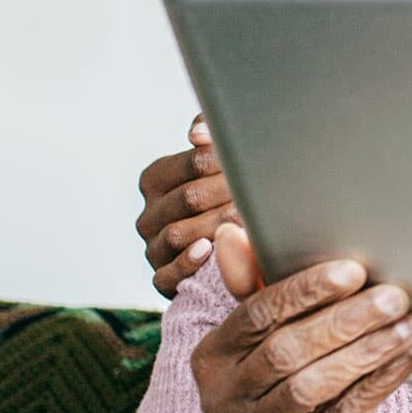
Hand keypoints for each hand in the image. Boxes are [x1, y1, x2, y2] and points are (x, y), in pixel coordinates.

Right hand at [137, 114, 239, 296]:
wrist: (235, 247)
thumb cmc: (227, 193)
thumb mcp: (219, 160)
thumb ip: (210, 133)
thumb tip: (198, 133)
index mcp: (156, 179)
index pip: (193, 162)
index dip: (227, 162)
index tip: (254, 164)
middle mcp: (149, 214)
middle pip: (189, 197)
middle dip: (228, 193)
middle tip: (261, 194)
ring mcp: (153, 248)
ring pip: (179, 234)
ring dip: (218, 226)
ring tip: (248, 220)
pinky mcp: (162, 278)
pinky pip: (167, 274)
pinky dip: (188, 262)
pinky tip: (209, 250)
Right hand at [195, 224, 411, 412]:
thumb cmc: (281, 361)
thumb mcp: (263, 325)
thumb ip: (252, 281)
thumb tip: (230, 231)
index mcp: (213, 354)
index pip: (256, 315)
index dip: (304, 291)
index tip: (353, 271)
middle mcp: (226, 396)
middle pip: (286, 352)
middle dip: (345, 321)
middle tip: (395, 296)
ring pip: (314, 386)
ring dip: (367, 350)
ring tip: (409, 323)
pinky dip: (382, 379)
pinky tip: (410, 352)